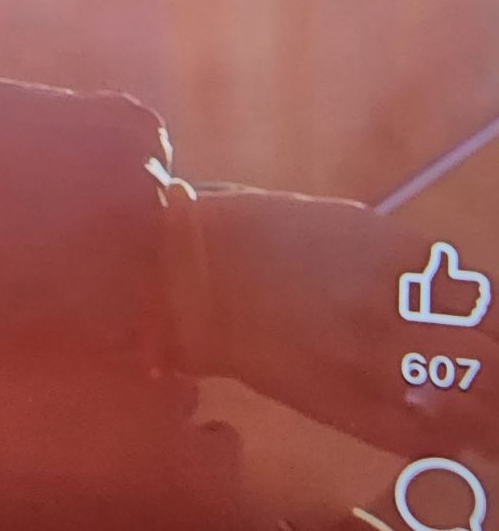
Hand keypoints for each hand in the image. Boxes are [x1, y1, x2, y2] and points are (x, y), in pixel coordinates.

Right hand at [194, 188, 498, 459]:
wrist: (198, 277)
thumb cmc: (276, 237)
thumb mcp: (358, 228)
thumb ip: (418, 266)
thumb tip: (467, 302)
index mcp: (400, 256)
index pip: (490, 305)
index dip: (495, 324)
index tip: (487, 328)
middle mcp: (396, 313)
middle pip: (490, 361)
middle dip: (492, 365)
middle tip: (481, 364)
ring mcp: (372, 367)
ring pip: (468, 407)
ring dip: (480, 405)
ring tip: (468, 397)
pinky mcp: (348, 408)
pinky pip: (423, 437)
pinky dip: (444, 435)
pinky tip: (438, 420)